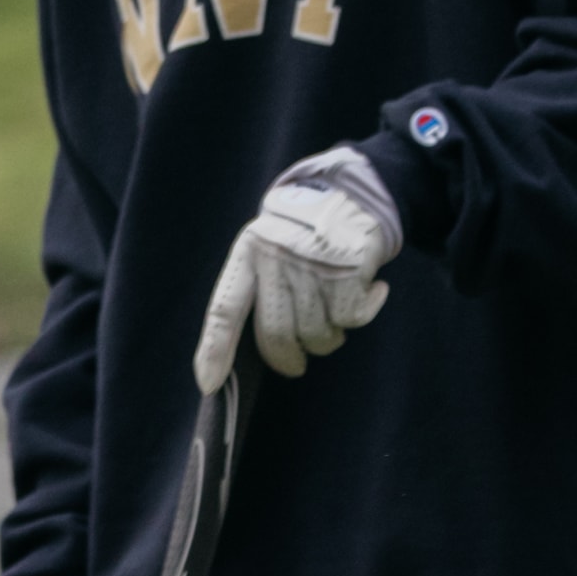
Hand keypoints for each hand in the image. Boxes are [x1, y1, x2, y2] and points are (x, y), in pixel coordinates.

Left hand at [194, 152, 399, 387]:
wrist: (353, 191)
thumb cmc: (304, 231)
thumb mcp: (269, 245)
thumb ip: (258, 287)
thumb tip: (247, 351)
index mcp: (250, 252)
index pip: (224, 309)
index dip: (215, 349)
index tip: (209, 383)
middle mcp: (278, 258)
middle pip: (276, 335)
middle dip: (287, 359)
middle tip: (296, 363)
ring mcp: (315, 266)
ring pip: (317, 335)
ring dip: (327, 337)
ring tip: (333, 313)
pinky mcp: (350, 271)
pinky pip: (351, 320)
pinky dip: (361, 315)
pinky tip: (367, 292)